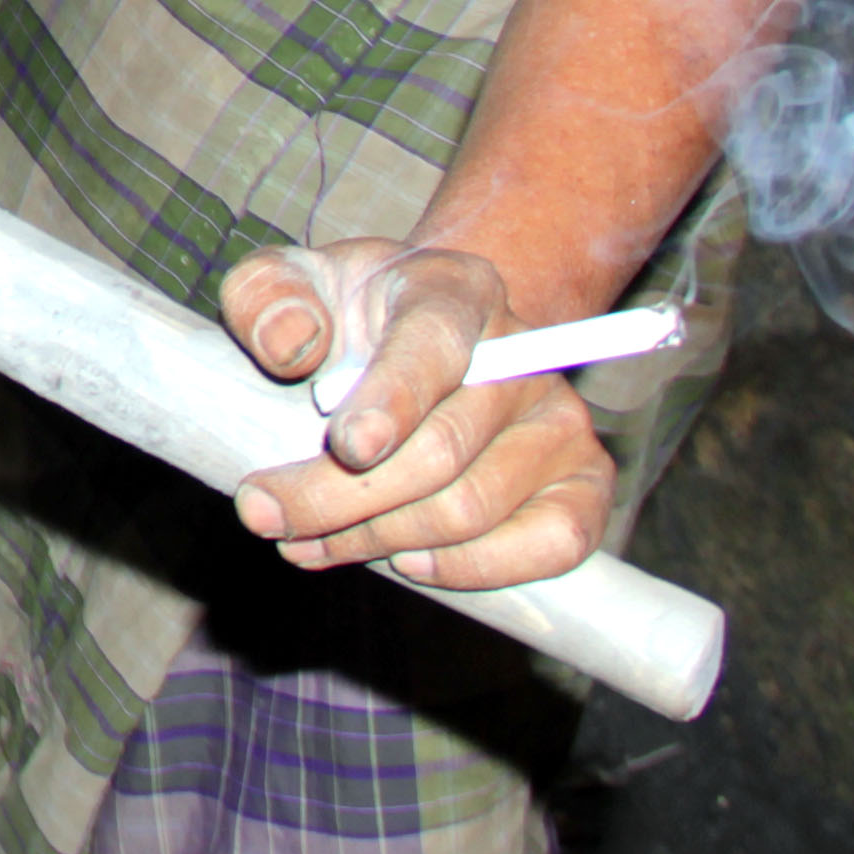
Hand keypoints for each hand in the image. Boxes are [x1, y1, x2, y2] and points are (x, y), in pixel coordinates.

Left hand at [219, 238, 617, 589]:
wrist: (419, 341)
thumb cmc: (346, 317)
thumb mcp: (287, 284)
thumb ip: (269, 297)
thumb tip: (291, 346)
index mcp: (454, 291)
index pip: (432, 347)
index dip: (391, 402)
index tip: (345, 448)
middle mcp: (522, 354)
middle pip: (440, 452)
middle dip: (341, 500)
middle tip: (268, 517)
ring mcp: (561, 421)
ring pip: (471, 510)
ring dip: (378, 540)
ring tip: (311, 539)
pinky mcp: (585, 482)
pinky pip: (550, 545)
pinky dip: (471, 569)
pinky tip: (407, 561)